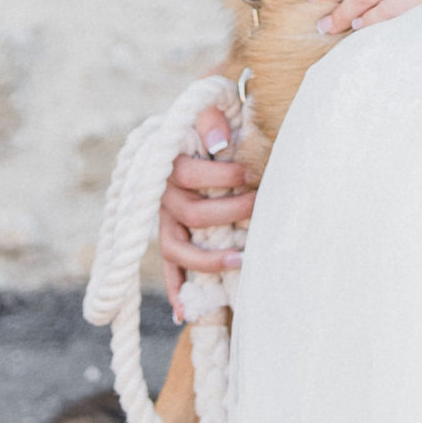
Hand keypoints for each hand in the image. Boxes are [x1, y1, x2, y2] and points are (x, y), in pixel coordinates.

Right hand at [158, 105, 255, 318]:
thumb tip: (219, 143)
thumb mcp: (208, 108)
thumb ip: (211, 119)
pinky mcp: (170, 239)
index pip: (187, 173)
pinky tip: (185, 314)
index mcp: (168, 163)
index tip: (250, 173)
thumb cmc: (208, 123)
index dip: (220, 176)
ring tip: (240, 262)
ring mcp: (164, 221)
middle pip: (191, 213)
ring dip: (208, 259)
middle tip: (259, 206)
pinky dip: (176, 291)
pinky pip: (168, 269)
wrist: (189, 132)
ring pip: (176, 249)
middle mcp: (162, 195)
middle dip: (230, 212)